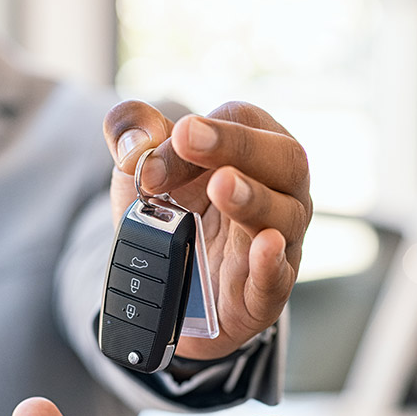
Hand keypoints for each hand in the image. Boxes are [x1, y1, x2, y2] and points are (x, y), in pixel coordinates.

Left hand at [103, 101, 311, 359]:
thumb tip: (137, 142)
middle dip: (238, 146)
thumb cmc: (172, 211)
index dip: (208, 130)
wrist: (169, 283)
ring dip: (253, 199)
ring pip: (286, 217)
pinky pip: (279, 277)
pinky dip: (271, 262)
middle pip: (286, 160)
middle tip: (190, 141)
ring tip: (221, 187)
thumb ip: (130, 132)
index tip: (173, 139)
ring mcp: (280, 242)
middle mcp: (279, 191)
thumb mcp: (142, 166)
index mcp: (254, 149)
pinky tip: (264, 245)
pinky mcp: (267, 292)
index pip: (244, 123)